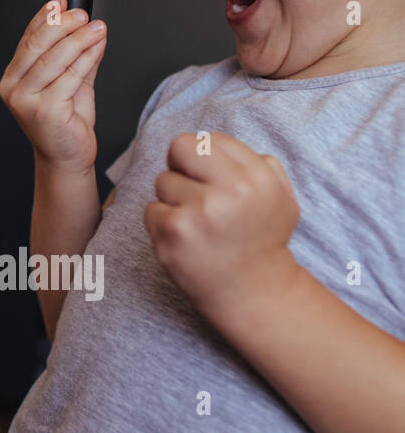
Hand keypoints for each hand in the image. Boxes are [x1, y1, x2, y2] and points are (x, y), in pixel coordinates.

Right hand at [0, 0, 107, 171]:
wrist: (68, 157)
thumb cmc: (66, 123)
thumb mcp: (72, 83)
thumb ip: (78, 56)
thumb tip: (90, 28)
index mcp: (13, 77)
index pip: (27, 38)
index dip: (45, 16)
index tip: (63, 0)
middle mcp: (14, 88)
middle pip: (36, 45)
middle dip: (62, 24)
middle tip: (83, 15)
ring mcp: (26, 100)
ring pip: (54, 59)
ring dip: (79, 39)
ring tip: (97, 28)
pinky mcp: (45, 111)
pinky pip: (70, 76)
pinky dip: (86, 58)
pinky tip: (97, 47)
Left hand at [144, 131, 301, 321]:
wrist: (254, 292)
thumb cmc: (261, 240)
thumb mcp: (280, 197)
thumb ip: (260, 164)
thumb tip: (219, 143)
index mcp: (258, 177)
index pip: (208, 139)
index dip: (203, 158)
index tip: (210, 180)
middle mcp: (232, 190)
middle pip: (179, 147)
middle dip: (180, 166)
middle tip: (192, 191)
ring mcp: (200, 211)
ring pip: (163, 181)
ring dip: (173, 201)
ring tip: (197, 224)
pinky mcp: (173, 231)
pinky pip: (151, 210)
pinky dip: (162, 224)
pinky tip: (186, 241)